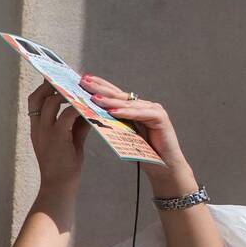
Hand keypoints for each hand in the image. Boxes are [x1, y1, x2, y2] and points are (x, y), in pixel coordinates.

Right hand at [28, 81, 90, 189]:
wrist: (59, 187)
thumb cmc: (64, 167)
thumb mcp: (70, 140)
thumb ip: (76, 124)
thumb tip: (88, 108)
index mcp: (37, 129)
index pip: (34, 102)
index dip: (44, 89)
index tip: (56, 80)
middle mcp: (38, 128)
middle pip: (38, 97)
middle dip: (51, 85)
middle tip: (67, 80)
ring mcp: (46, 132)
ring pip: (52, 102)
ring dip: (67, 93)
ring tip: (80, 90)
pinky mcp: (58, 136)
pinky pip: (68, 114)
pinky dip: (79, 107)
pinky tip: (89, 106)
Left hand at [82, 75, 195, 192]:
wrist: (163, 166)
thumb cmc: (142, 152)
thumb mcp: (121, 135)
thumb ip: (111, 123)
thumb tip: (90, 115)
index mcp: (134, 108)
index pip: (114, 94)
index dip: (99, 86)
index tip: (82, 80)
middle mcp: (144, 105)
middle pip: (119, 95)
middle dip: (100, 88)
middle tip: (84, 81)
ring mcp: (153, 109)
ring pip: (127, 104)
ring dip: (110, 101)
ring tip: (94, 98)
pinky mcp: (160, 118)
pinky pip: (140, 114)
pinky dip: (126, 113)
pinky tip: (112, 112)